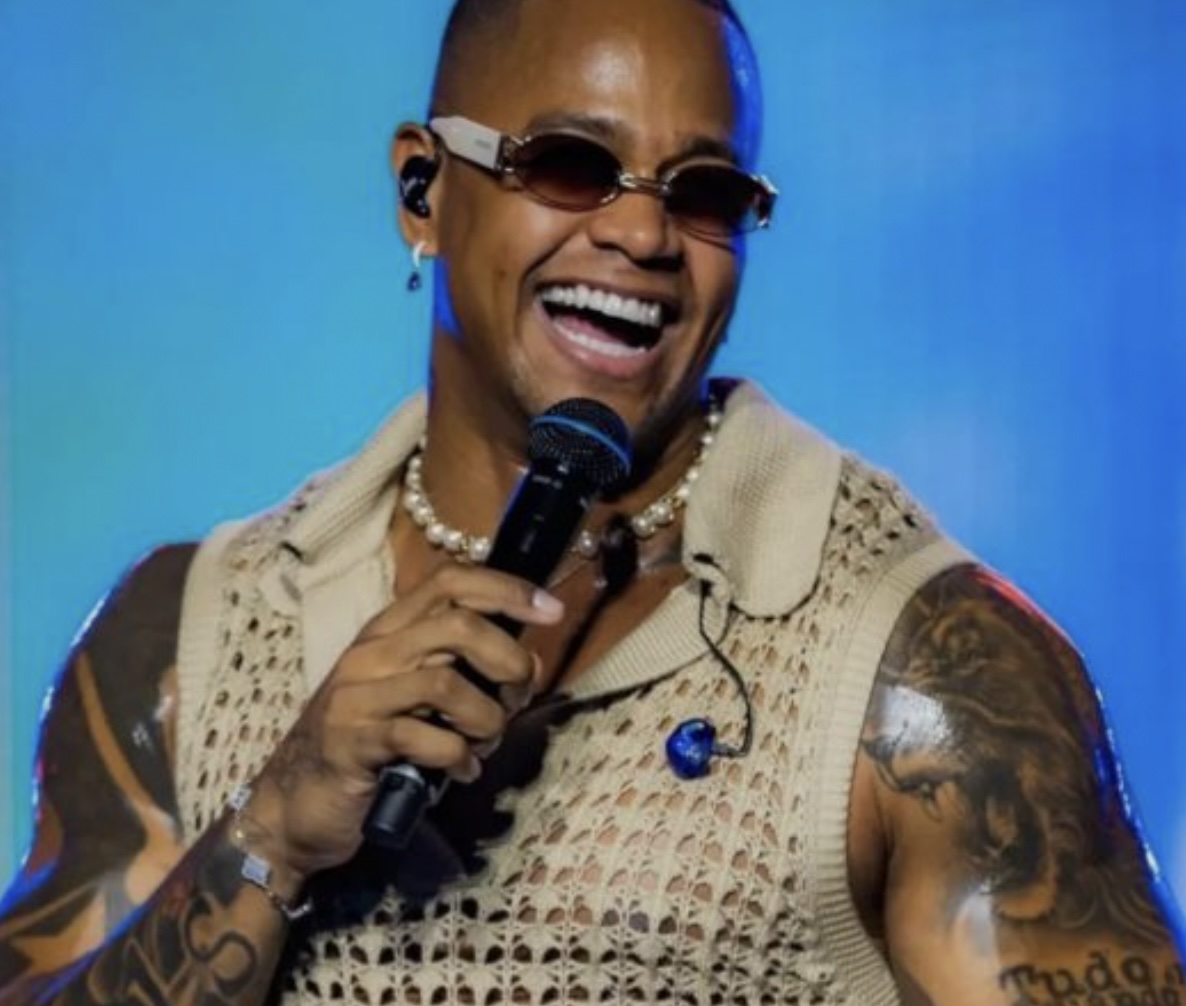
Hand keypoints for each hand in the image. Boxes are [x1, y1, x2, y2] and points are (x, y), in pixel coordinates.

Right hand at [240, 564, 564, 885]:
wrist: (293, 804)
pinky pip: (425, 739)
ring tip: (486, 742)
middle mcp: (372, 653)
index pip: (451, 582)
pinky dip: (459, 757)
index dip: (507, 590)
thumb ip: (461, 670)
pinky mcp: (354, 743)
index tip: (550, 610)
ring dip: (487, 718)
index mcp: (388, 631)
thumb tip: (527, 664)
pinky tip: (461, 772)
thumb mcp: (412, 695)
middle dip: (508, 660)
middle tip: (519, 696)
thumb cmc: (367, 744)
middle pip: (458, 625)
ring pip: (446, 683)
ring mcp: (358, 696)